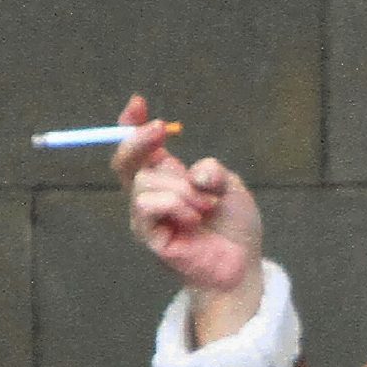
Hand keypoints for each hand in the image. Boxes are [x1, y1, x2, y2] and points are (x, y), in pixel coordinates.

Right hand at [111, 94, 263, 343]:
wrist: (242, 263)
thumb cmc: (235, 226)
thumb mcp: (231, 187)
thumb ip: (212, 171)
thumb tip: (195, 172)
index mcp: (169, 177)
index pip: (140, 147)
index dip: (133, 124)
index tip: (138, 103)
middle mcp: (153, 194)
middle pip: (125, 159)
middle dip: (139, 138)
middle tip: (161, 128)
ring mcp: (147, 216)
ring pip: (145, 182)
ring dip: (181, 189)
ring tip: (206, 206)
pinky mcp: (147, 235)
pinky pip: (147, 205)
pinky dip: (176, 205)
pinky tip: (195, 219)